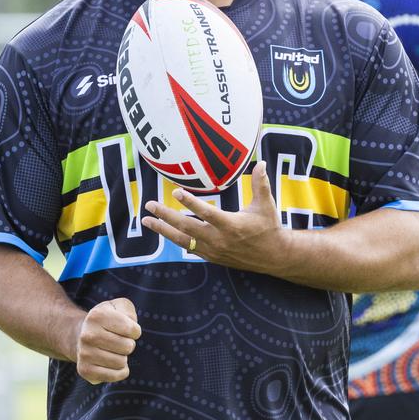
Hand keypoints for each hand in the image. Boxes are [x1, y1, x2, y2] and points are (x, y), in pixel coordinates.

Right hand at [76, 297, 140, 383]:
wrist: (81, 335)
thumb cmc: (107, 320)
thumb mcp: (118, 307)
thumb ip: (129, 311)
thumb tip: (132, 329)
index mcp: (97, 316)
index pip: (132, 330)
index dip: (135, 331)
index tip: (126, 329)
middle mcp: (87, 335)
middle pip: (128, 347)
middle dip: (128, 344)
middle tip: (118, 341)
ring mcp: (84, 354)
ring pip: (121, 363)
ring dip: (123, 358)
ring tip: (113, 351)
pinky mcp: (84, 370)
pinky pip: (114, 376)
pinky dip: (119, 372)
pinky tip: (112, 364)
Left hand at [141, 161, 284, 273]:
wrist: (272, 256)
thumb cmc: (268, 227)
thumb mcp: (266, 205)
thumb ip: (261, 184)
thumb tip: (259, 163)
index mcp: (231, 225)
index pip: (207, 213)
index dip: (191, 203)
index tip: (176, 192)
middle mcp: (218, 239)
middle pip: (186, 227)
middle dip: (166, 216)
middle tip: (150, 205)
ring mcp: (213, 250)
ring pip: (182, 239)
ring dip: (163, 230)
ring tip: (147, 221)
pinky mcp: (211, 256)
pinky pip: (188, 247)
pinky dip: (175, 239)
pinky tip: (163, 231)